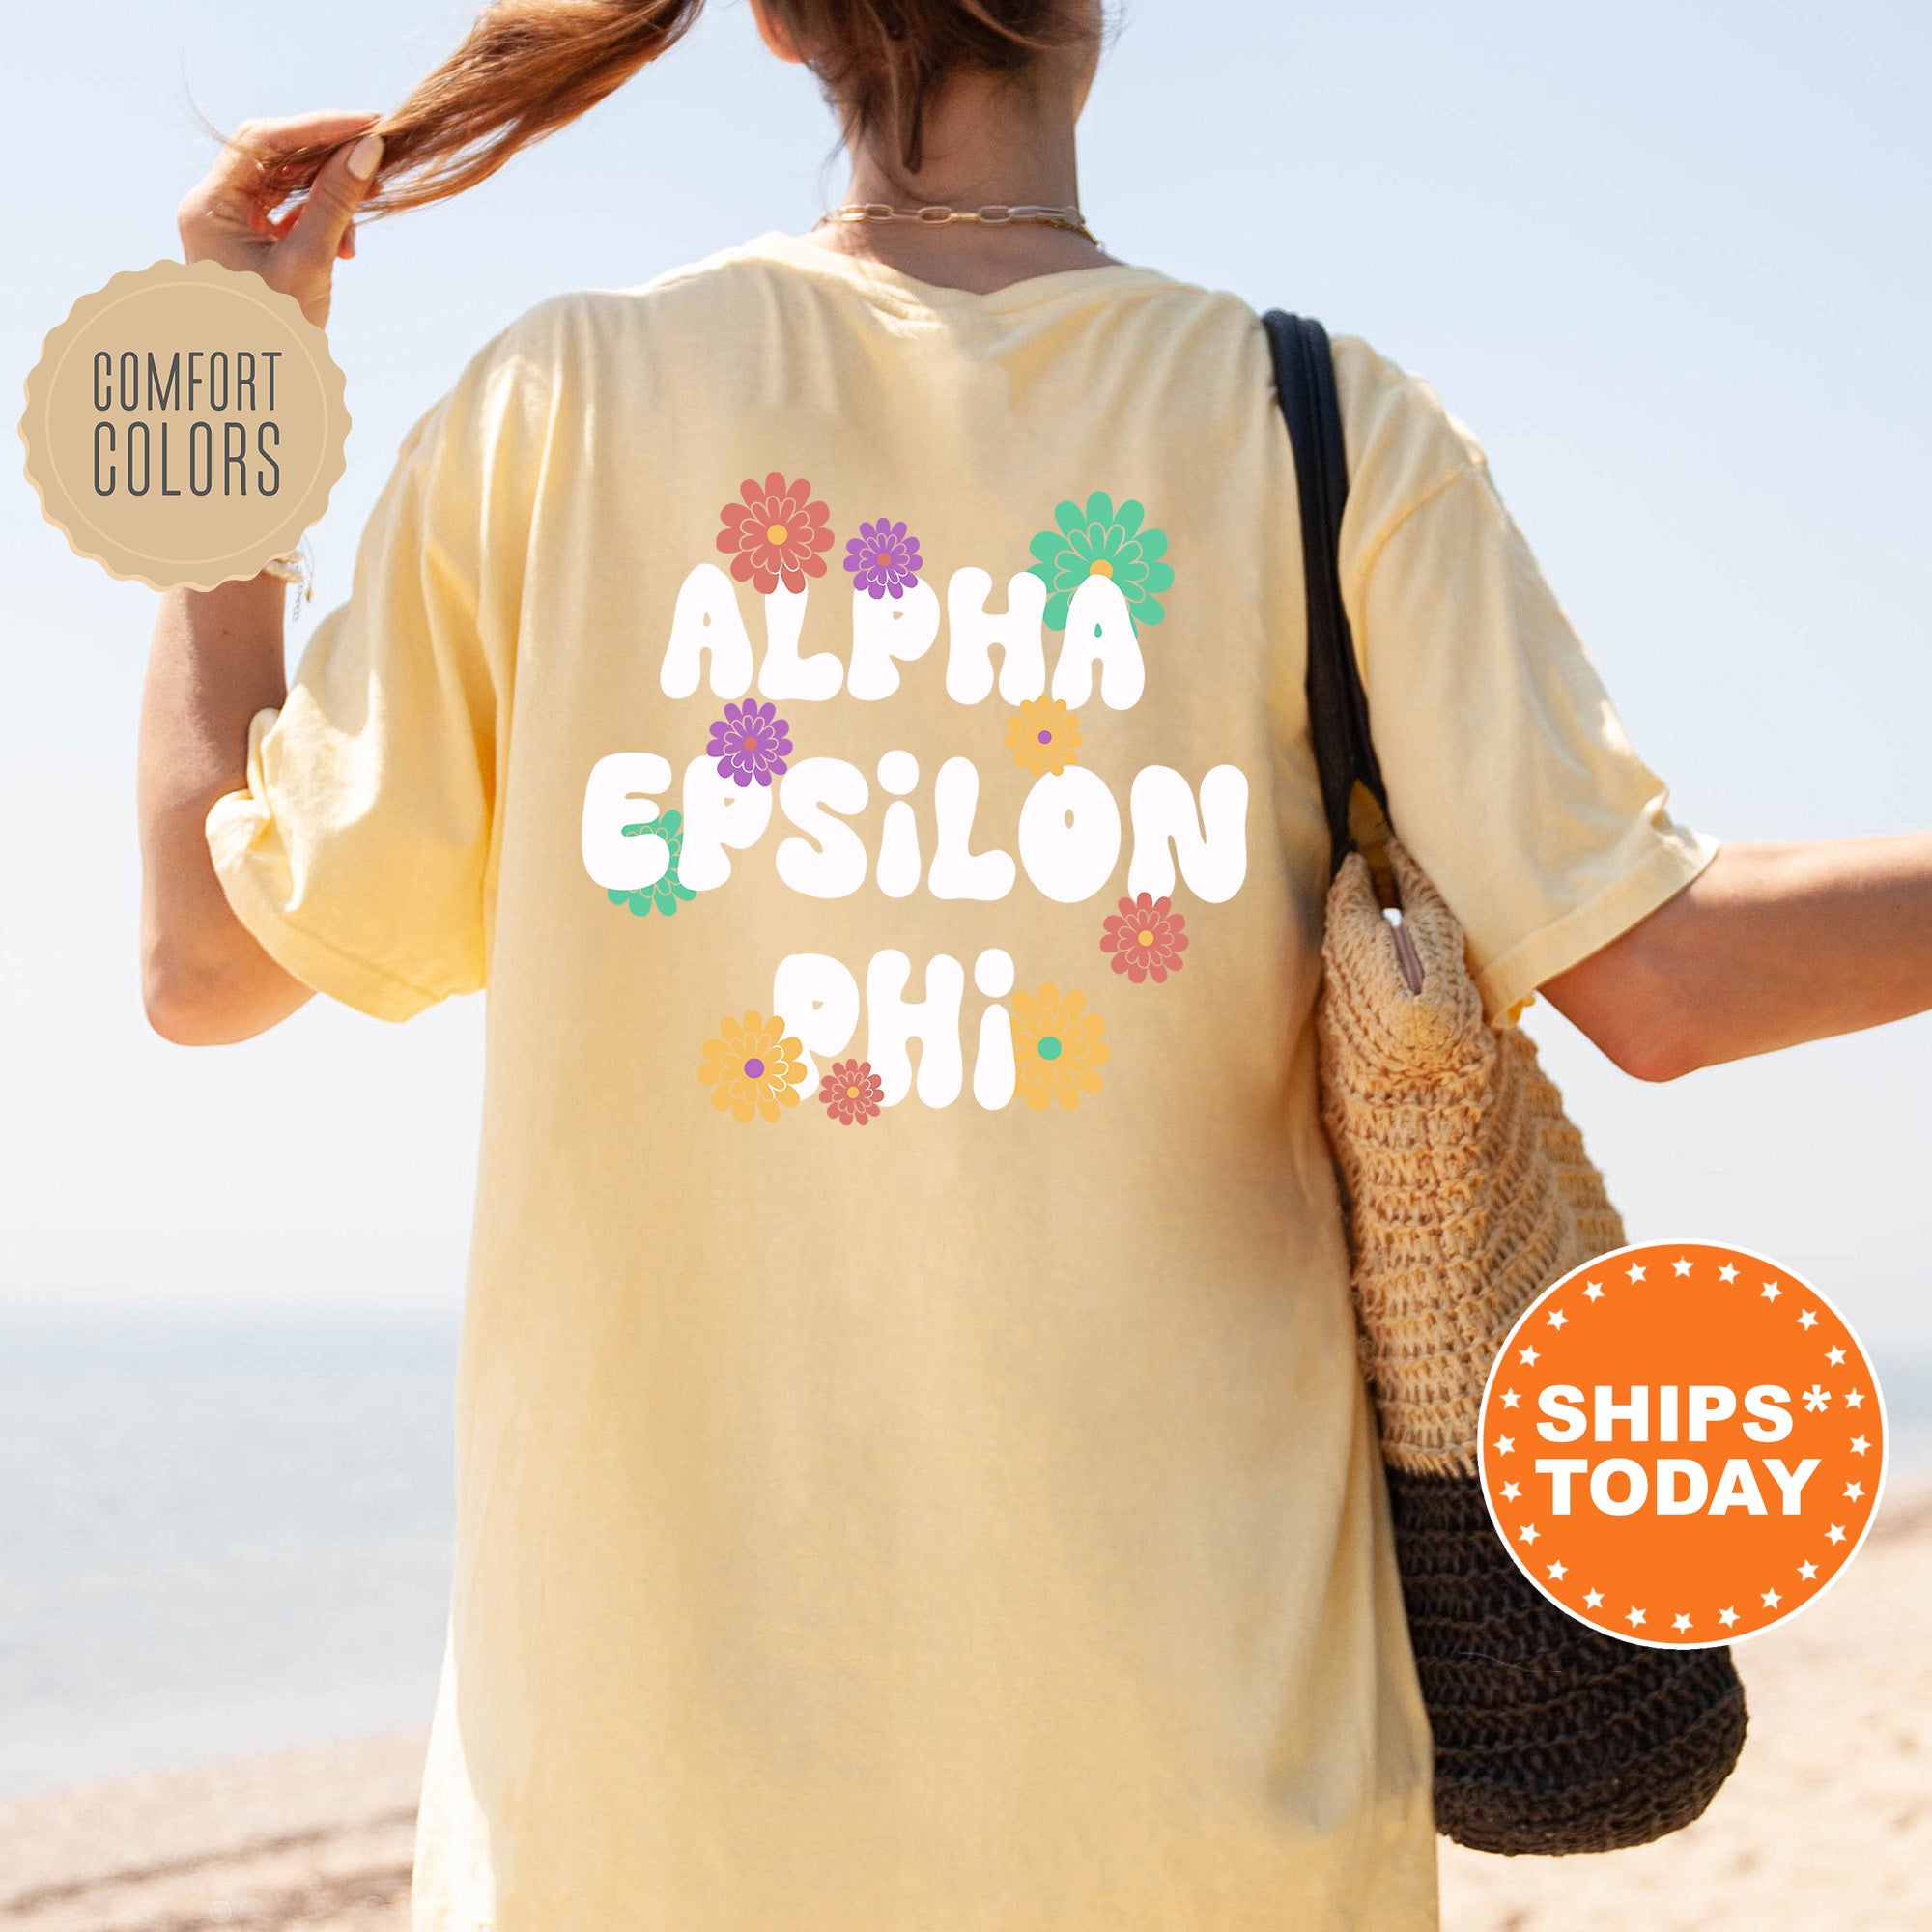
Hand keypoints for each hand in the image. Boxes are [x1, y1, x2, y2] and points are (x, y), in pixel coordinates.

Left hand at [176, 110, 384, 328]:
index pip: (261, 141)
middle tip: (375, 157)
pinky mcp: (253, 242)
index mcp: (209, 207)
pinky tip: (346, 245)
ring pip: (286, 183)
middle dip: (327, 157)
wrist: (261, 390)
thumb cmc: (275, 336)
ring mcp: (232, 224)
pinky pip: (290, 211)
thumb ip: (336, 204)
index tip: (367, 125)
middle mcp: (213, 207)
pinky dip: (323, 218)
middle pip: (274, 156)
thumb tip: (368, 150)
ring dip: (330, 193)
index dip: (317, 127)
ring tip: (362, 219)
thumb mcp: (309, 263)